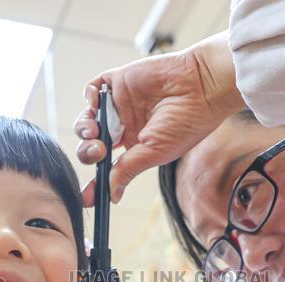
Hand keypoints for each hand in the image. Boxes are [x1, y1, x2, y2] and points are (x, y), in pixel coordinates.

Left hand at [74, 31, 244, 204]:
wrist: (201, 86)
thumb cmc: (186, 122)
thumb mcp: (154, 153)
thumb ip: (127, 171)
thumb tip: (110, 196)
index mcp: (136, 146)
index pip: (108, 167)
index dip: (95, 181)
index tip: (86, 197)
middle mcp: (125, 126)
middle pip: (92, 145)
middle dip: (88, 153)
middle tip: (100, 152)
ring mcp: (120, 105)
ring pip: (88, 119)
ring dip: (83, 129)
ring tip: (94, 132)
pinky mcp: (118, 82)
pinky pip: (92, 89)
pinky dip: (88, 97)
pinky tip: (96, 103)